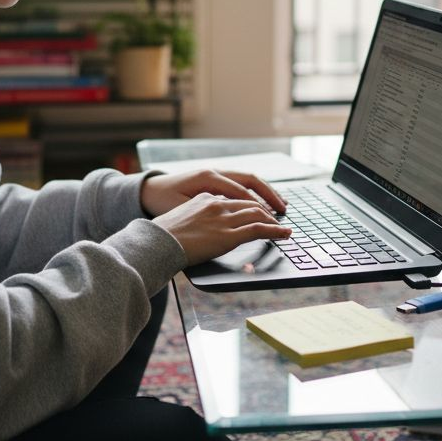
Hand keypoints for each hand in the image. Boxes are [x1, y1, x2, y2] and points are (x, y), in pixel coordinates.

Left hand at [141, 170, 287, 217]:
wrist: (149, 191)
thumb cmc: (163, 201)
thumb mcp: (182, 208)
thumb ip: (204, 212)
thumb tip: (226, 220)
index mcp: (208, 178)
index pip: (240, 191)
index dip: (257, 206)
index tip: (271, 218)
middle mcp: (214, 172)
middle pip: (250, 180)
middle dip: (269, 194)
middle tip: (283, 209)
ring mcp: (216, 173)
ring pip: (247, 179)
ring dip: (265, 191)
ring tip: (280, 204)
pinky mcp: (215, 179)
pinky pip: (240, 183)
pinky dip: (254, 191)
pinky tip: (263, 202)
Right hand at [141, 171, 291, 265]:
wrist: (157, 243)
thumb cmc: (162, 236)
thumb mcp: (178, 218)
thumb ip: (194, 218)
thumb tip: (198, 229)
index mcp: (205, 197)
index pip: (234, 197)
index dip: (249, 204)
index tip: (256, 209)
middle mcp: (217, 204)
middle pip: (250, 203)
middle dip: (266, 209)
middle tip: (276, 217)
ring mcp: (224, 218)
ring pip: (258, 213)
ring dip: (273, 220)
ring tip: (282, 227)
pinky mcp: (230, 235)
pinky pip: (259, 229)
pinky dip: (276, 231)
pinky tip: (284, 234)